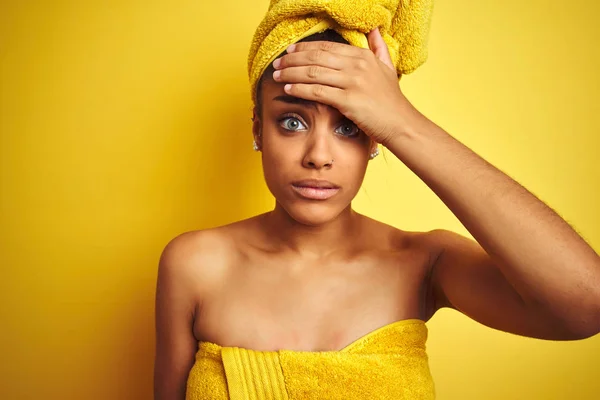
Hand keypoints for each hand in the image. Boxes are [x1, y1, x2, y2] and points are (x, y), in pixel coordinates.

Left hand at [272, 27, 409, 145]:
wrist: (400, 123)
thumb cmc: (391, 100)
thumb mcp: (387, 68)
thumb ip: (379, 47)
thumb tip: (375, 29)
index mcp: (363, 56)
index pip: (326, 47)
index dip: (304, 48)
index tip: (289, 51)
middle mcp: (357, 65)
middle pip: (316, 57)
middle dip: (292, 59)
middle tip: (277, 63)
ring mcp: (353, 82)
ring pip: (313, 73)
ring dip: (291, 73)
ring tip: (277, 75)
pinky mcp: (348, 100)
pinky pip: (317, 92)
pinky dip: (300, 88)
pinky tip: (288, 88)